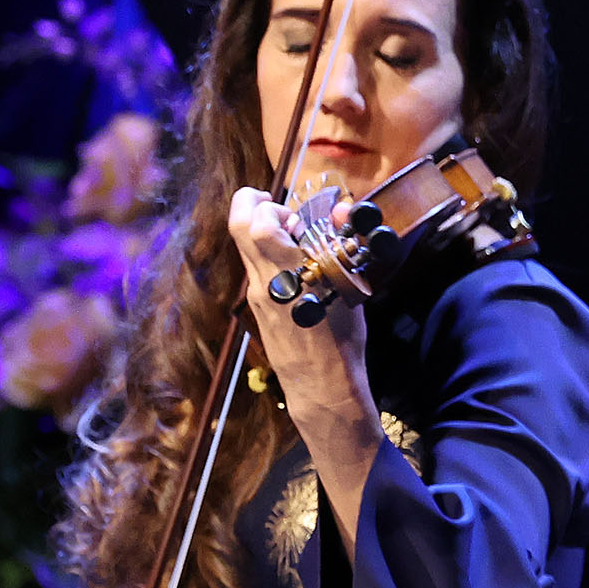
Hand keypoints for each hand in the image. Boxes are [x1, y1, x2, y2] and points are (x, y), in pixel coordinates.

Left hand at [228, 187, 377, 440]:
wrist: (320, 384)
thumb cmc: (342, 339)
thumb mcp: (349, 290)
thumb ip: (341, 248)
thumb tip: (338, 212)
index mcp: (287, 273)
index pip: (259, 226)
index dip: (272, 207)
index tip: (294, 213)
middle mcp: (264, 280)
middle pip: (239, 227)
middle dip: (252, 203)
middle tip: (276, 205)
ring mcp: (257, 293)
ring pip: (246, 247)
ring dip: (262, 229)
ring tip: (292, 235)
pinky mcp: (258, 305)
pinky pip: (255, 266)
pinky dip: (269, 253)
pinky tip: (294, 264)